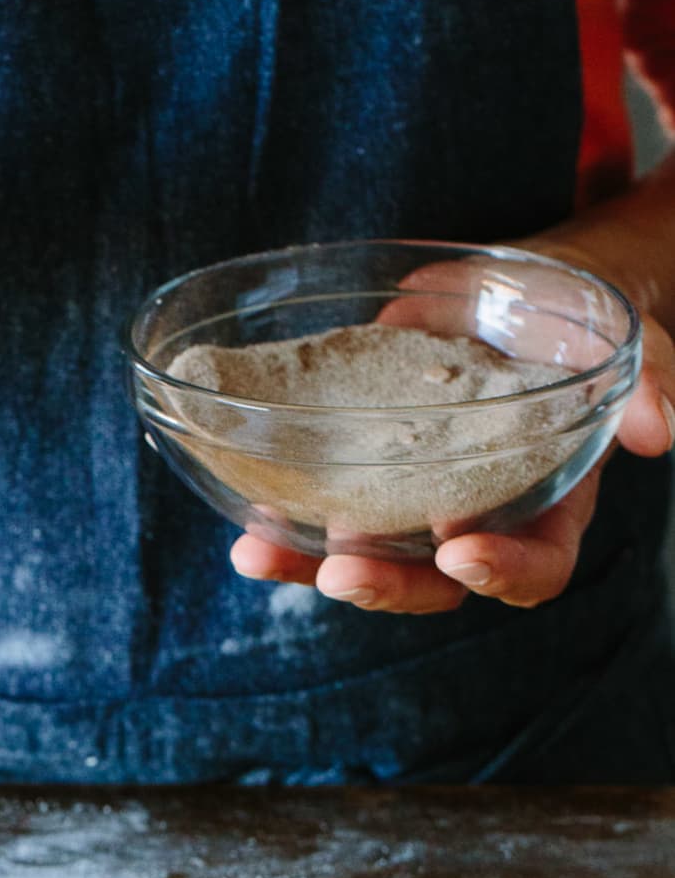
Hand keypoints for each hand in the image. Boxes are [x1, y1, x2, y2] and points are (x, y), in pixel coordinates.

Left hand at [231, 202, 674, 613]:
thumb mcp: (621, 340)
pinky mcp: (363, 474)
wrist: (508, 292)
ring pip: (366, 559)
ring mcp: (412, 503)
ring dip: (311, 564)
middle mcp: (477, 519)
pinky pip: (319, 514)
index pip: (537, 568)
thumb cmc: (575, 319)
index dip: (502, 572)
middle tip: (341, 569)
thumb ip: (652, 383)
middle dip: (387, 584)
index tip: (458, 549)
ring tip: (260, 550)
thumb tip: (660, 430)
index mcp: (549, 506)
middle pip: (436, 582)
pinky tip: (245, 522)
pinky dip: (281, 523)